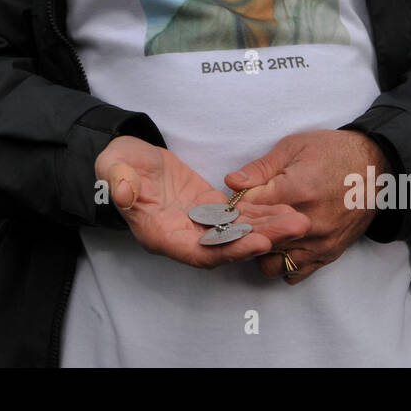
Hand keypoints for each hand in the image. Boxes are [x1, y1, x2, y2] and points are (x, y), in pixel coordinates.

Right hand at [97, 135, 308, 269]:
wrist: (124, 159)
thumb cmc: (116, 166)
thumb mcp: (112, 168)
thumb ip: (119, 182)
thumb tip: (125, 194)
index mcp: (160, 234)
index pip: (198, 252)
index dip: (229, 250)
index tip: (257, 242)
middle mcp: (182, 236)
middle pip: (227, 246)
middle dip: (261, 238)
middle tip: (294, 228)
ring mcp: (196, 223)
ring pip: (237, 231)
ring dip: (267, 227)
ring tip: (298, 219)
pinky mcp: (207, 207)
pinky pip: (237, 214)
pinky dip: (260, 211)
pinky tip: (284, 206)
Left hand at [226, 129, 388, 284]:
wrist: (376, 168)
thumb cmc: (332, 152)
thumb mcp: (293, 148)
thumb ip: (260, 169)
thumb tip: (230, 183)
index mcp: (297, 192)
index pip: (248, 210)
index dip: (234, 207)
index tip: (233, 202)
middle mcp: (308, 223)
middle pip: (257, 240)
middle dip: (245, 231)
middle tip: (245, 218)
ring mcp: (320, 243)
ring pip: (272, 263)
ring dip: (261, 251)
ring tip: (262, 232)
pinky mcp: (329, 254)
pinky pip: (294, 273)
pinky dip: (282, 263)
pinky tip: (280, 244)